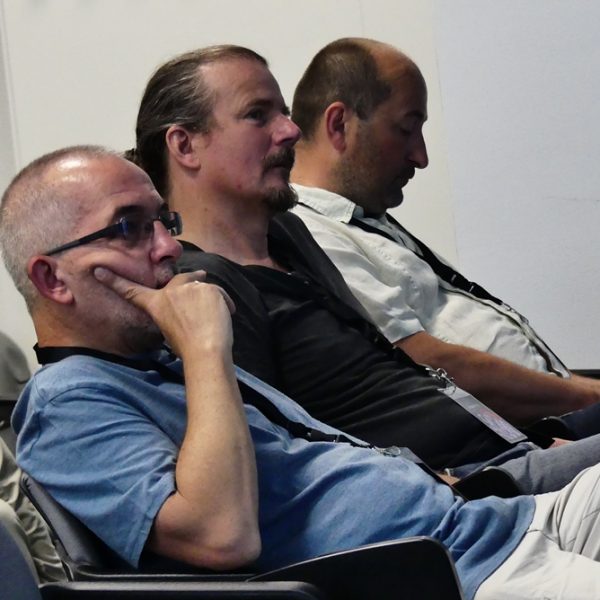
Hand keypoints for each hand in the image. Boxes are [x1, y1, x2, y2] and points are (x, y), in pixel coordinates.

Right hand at [94, 267, 235, 358]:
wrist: (205, 349)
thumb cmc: (187, 348)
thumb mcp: (170, 331)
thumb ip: (173, 314)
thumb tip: (185, 310)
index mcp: (156, 304)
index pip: (132, 291)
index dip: (114, 281)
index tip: (99, 270)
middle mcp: (171, 291)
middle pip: (181, 279)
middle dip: (190, 278)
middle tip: (200, 274)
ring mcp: (190, 287)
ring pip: (204, 286)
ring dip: (211, 298)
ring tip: (216, 317)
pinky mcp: (209, 287)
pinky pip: (219, 292)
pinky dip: (224, 303)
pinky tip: (227, 314)